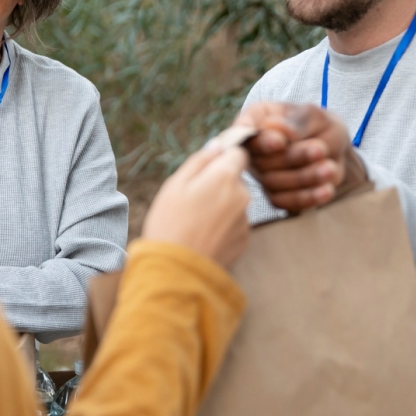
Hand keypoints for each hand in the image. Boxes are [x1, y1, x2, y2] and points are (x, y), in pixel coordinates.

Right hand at [142, 145, 250, 266]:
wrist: (176, 270)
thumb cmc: (169, 223)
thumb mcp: (174, 185)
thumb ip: (199, 161)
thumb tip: (217, 145)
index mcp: (225, 177)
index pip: (238, 153)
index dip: (223, 156)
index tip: (208, 166)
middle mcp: (242, 195)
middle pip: (235, 179)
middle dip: (218, 183)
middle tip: (191, 199)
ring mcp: (246, 219)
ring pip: (235, 202)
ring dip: (221, 205)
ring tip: (194, 222)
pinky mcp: (244, 240)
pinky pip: (235, 223)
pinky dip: (222, 225)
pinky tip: (202, 235)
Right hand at [234, 102, 366, 211]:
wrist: (334, 150)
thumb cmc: (319, 126)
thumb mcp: (314, 116)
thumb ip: (296, 122)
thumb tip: (272, 126)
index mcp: (255, 121)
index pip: (245, 132)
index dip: (260, 141)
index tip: (280, 142)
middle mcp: (252, 149)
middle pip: (261, 160)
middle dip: (293, 157)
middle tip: (321, 150)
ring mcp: (261, 174)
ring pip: (273, 183)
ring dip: (304, 177)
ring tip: (330, 168)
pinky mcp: (274, 195)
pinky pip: (283, 201)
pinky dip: (306, 197)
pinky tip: (326, 190)